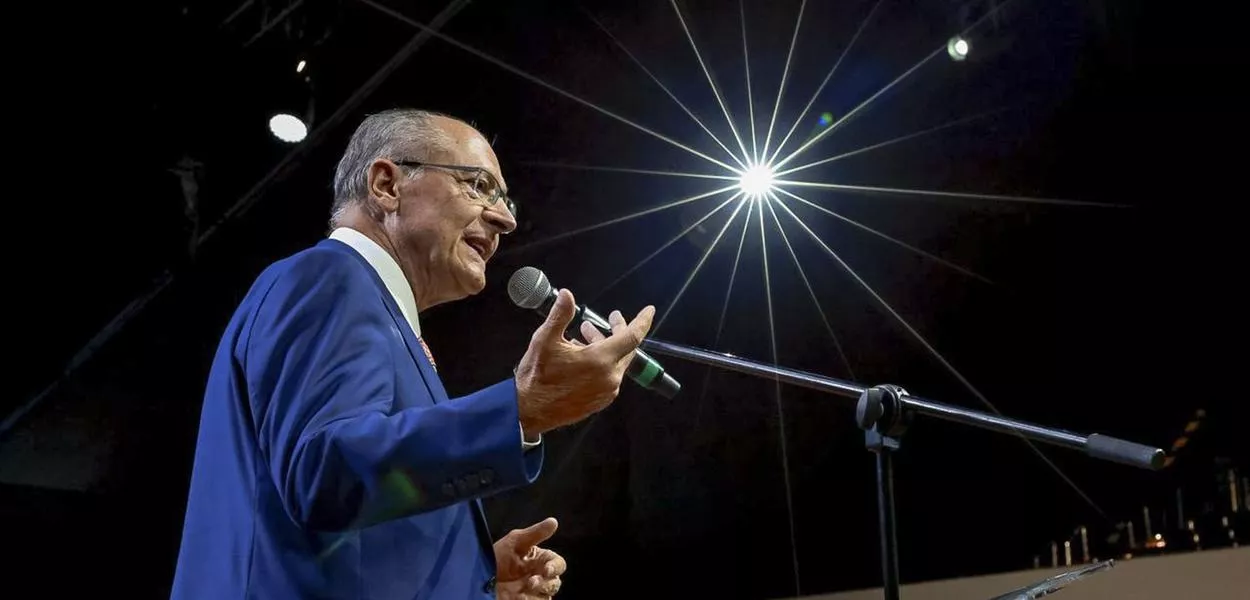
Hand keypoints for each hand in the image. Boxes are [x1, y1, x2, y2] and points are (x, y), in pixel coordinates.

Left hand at [494, 517, 566, 598]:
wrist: (477, 577)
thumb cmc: (495, 556)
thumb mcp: (514, 542)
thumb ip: (535, 533)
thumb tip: (554, 521)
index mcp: (539, 560)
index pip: (557, 564)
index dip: (555, 567)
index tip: (546, 569)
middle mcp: (538, 576)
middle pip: (555, 582)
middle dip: (546, 583)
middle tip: (531, 582)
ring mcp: (532, 591)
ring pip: (547, 595)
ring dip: (538, 594)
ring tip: (521, 593)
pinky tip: (518, 598)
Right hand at [515, 289, 654, 435]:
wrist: (528, 412)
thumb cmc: (536, 377)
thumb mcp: (545, 340)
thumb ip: (560, 316)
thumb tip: (567, 295)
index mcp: (600, 360)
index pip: (632, 336)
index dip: (642, 321)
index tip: (649, 310)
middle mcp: (609, 377)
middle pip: (625, 349)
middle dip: (619, 331)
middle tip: (610, 319)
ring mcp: (606, 392)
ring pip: (616, 363)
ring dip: (606, 346)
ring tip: (585, 335)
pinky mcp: (600, 401)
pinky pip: (609, 377)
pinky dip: (602, 363)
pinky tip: (583, 356)